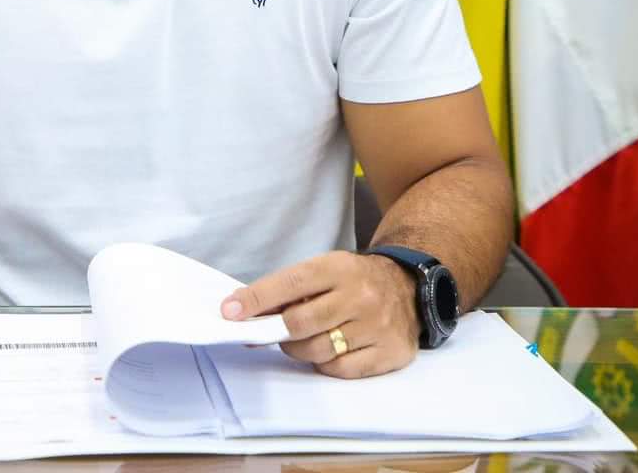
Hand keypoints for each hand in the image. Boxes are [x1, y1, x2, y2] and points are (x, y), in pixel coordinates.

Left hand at [220, 250, 419, 377]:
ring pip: (318, 350)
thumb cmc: (353, 280)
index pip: (290, 282)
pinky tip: (328, 350)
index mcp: (338, 267)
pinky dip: (326, 365)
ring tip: (301, 339)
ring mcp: (377, 326)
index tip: (229, 311)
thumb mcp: (325, 270)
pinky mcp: (389, 353)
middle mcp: (360, 295)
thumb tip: (244, 311)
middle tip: (264, 333)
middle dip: (275, 331)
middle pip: (301, 323)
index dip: (257, 298)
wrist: (408, 287)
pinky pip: (341, 370)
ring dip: (299, 350)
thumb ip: (289, 290)